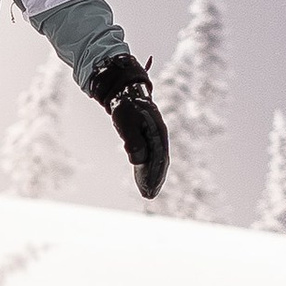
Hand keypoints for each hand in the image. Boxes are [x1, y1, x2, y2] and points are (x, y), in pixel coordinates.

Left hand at [86, 50, 169, 198]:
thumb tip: (138, 161)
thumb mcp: (126, 124)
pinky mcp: (150, 137)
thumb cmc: (125, 106)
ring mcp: (156, 136)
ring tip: (148, 191)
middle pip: (160, 162)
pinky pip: (152, 155)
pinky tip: (144, 177)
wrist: (125, 90)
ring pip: (157, 160)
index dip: (154, 176)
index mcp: (158, 132)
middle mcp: (160, 136)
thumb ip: (133, 143)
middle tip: (148, 195)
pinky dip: (149, 168)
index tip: (148, 190)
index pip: (159, 159)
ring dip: (153, 176)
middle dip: (155, 180)